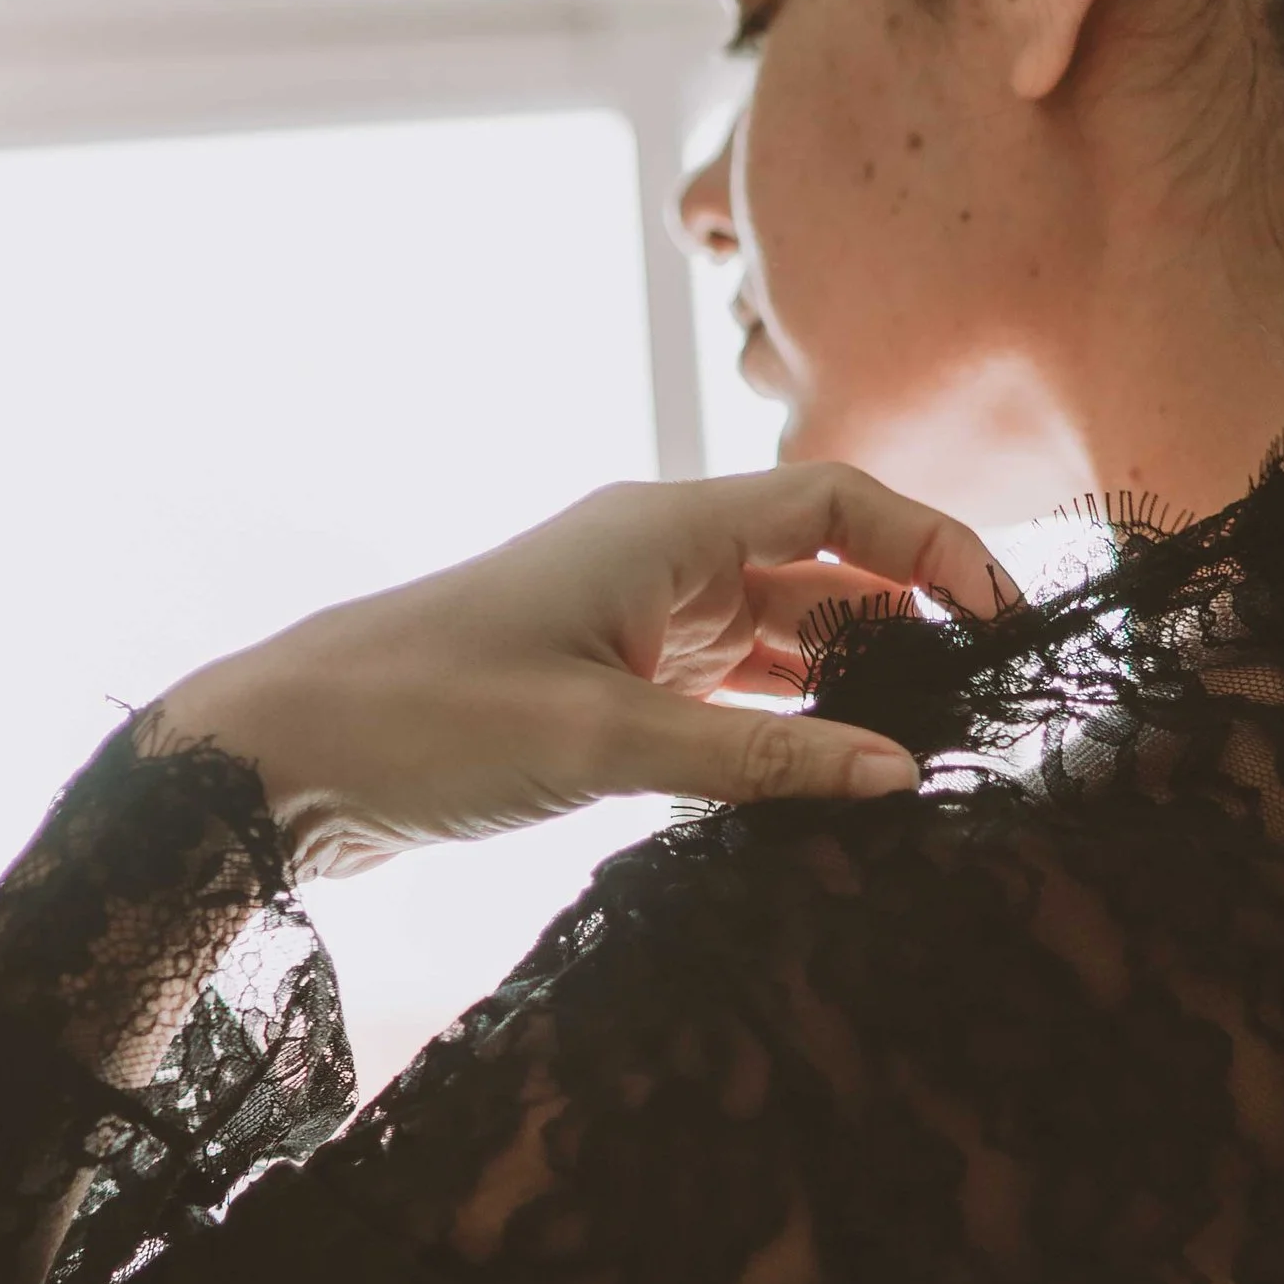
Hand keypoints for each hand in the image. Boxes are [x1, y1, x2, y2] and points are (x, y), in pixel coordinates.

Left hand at [149, 466, 1003, 874]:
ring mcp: (633, 624)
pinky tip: (834, 782)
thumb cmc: (423, 722)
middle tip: (985, 708)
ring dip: (851, 687)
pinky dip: (788, 728)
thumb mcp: (605, 743)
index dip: (932, 547)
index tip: (1004, 619)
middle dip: (909, 626)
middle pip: (822, 569)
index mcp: (658, 529)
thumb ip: (758, 758)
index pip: (836, 502)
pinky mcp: (608, 688)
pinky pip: (730, 694)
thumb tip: (898, 776)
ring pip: (781, 639)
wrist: (279, 758)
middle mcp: (655, 561)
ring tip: (928, 755)